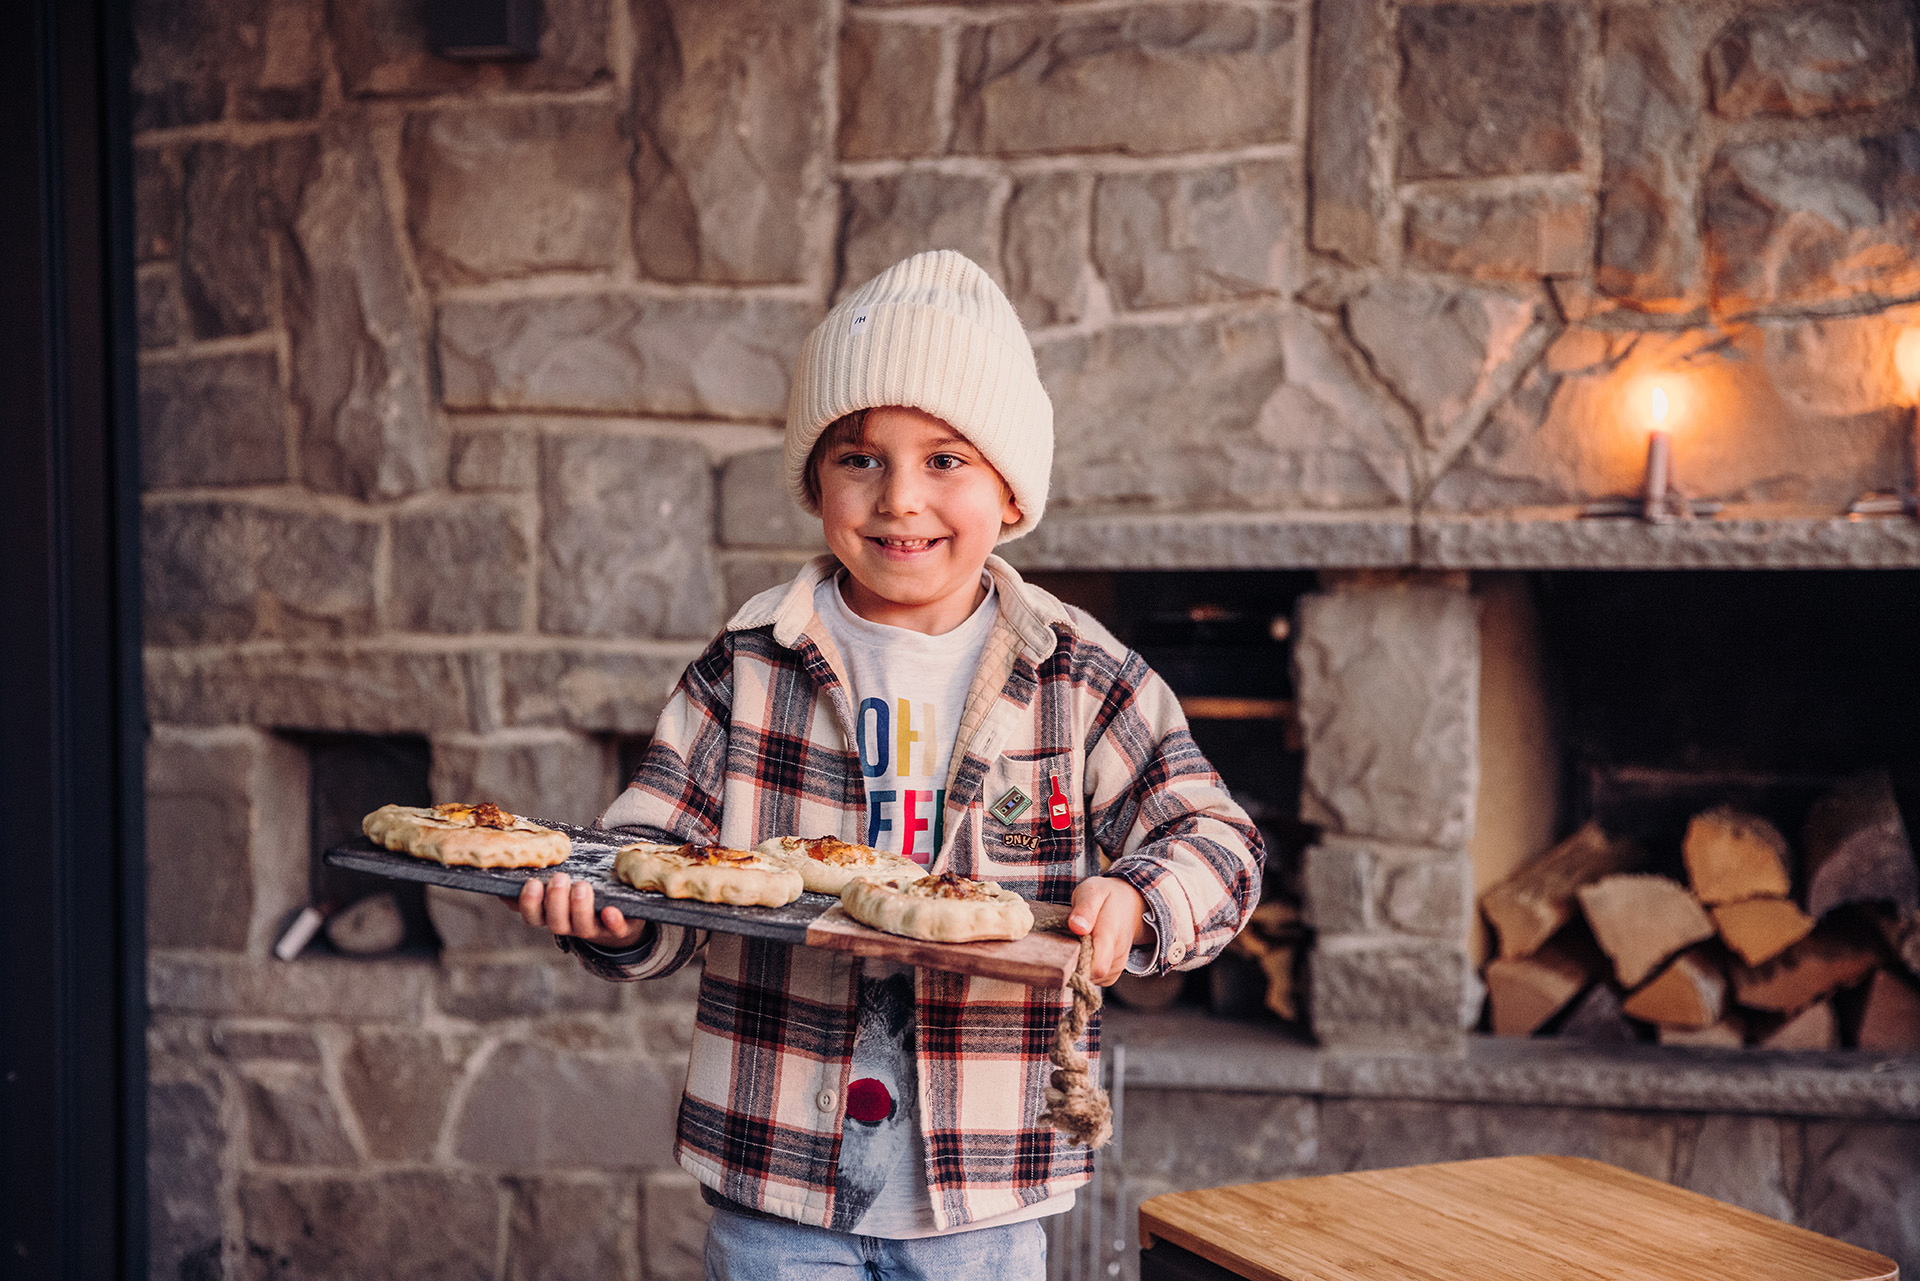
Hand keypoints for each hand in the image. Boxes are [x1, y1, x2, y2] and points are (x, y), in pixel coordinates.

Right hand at [509, 871, 648, 948]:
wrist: (618, 913)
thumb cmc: (580, 892)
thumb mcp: (561, 884)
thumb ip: (540, 877)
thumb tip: (511, 873)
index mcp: (551, 914)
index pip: (533, 915)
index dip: (529, 903)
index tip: (532, 883)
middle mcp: (569, 925)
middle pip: (555, 922)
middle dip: (555, 901)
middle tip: (559, 878)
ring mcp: (593, 928)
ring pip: (581, 927)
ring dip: (579, 907)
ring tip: (582, 886)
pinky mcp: (618, 928)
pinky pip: (615, 930)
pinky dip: (613, 921)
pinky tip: (611, 910)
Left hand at [1067, 876, 1149, 986]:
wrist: (1129, 906)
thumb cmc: (1106, 897)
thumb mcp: (1093, 892)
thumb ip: (1086, 908)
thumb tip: (1077, 927)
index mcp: (1110, 934)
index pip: (1098, 965)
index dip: (1077, 967)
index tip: (1062, 956)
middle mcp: (1117, 955)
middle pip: (1089, 974)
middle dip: (1072, 963)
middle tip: (1066, 941)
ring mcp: (1116, 967)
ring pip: (1089, 978)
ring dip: (1077, 964)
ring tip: (1077, 942)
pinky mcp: (1112, 974)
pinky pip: (1092, 980)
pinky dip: (1083, 968)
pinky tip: (1083, 951)